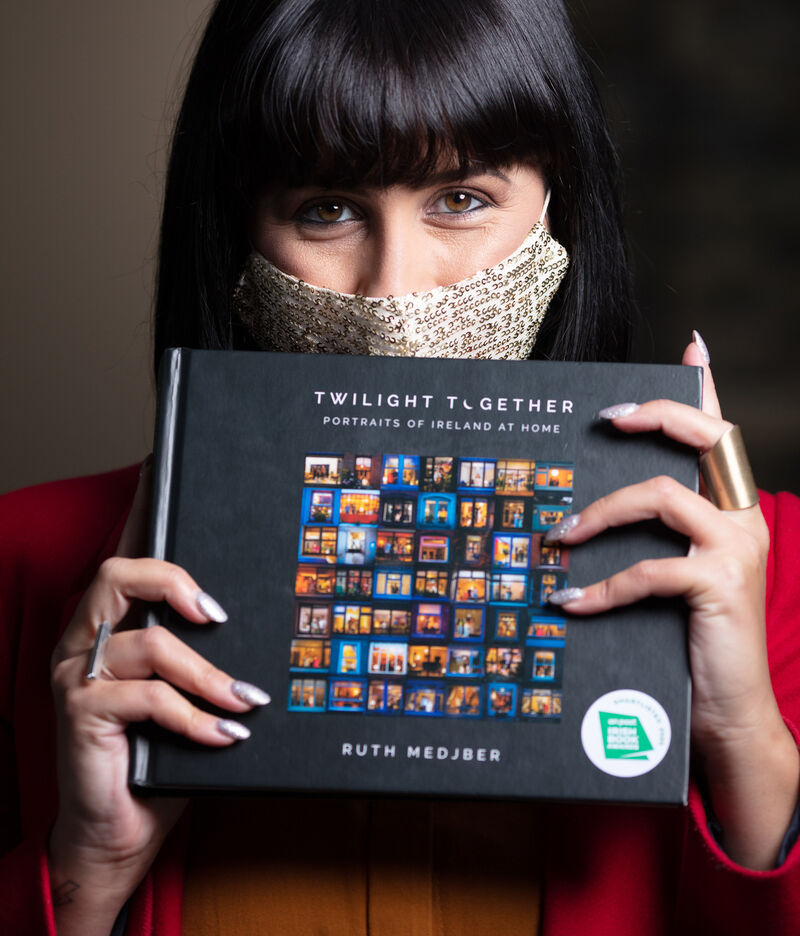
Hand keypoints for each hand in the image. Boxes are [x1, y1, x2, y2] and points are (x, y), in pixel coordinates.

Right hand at [47, 462, 269, 934]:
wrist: (117, 835)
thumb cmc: (159, 758)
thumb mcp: (192, 696)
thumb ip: (211, 656)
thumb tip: (274, 624)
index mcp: (111, 625)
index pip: (127, 556)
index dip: (142, 509)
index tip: (162, 465)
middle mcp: (85, 640)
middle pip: (117, 573)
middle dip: (174, 580)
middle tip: (218, 613)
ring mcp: (76, 675)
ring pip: (148, 643)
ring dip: (207, 673)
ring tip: (245, 699)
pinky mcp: (79, 714)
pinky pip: (146, 700)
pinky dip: (194, 717)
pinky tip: (224, 734)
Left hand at [547, 335, 799, 868]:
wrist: (731, 715)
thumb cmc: (691, 641)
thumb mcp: (675, 577)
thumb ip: (653, 536)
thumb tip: (585, 508)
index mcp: (734, 508)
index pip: (721, 433)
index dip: (708, 386)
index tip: (691, 343)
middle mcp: (744, 518)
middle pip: (707, 437)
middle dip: (657, 414)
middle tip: (608, 417)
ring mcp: (736, 550)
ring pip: (663, 496)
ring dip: (602, 510)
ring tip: (559, 534)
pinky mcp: (719, 587)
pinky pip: (648, 570)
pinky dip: (602, 586)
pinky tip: (570, 603)